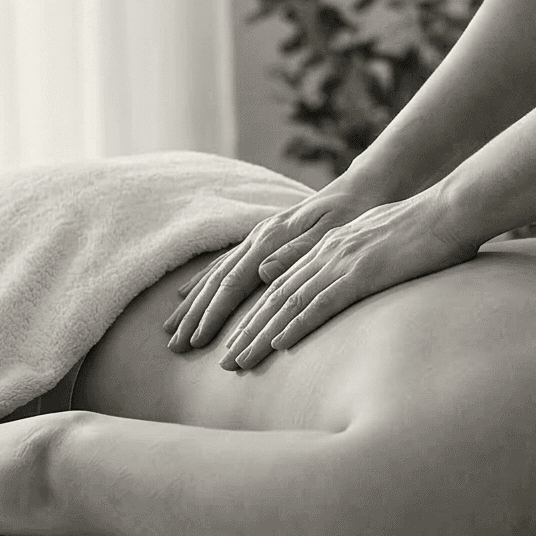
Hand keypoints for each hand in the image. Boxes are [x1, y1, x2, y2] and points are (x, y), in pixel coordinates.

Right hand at [164, 181, 382, 352]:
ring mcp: (259, 238)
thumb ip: (298, 251)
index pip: (233, 283)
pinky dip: (202, 281)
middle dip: (194, 316)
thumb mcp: (335, 232)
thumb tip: (262, 272)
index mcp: (272, 239)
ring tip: (171, 329)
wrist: (365, 188)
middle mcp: (259, 238)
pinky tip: (187, 294)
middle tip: (174, 347)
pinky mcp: (264, 239)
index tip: (197, 342)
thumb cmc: (354, 213)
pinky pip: (225, 264)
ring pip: (216, 273)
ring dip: (193, 303)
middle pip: (217, 282)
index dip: (213, 314)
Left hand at [210, 191, 479, 371]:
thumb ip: (356, 259)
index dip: (256, 314)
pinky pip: (322, 303)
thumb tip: (347, 280)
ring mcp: (343, 262)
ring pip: (289, 303)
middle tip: (223, 361)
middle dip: (245, 330)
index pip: (282, 285)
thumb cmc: (426, 228)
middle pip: (275, 297)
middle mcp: (328, 253)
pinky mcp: (362, 273)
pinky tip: (279, 345)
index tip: (238, 340)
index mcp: (331, 247)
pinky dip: (297, 326)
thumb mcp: (380, 241)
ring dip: (260, 335)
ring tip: (238, 361)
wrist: (451, 209)